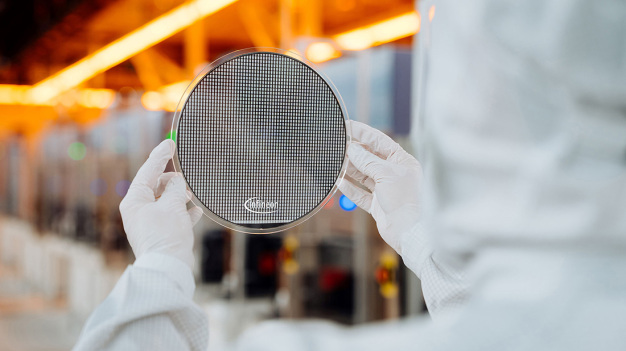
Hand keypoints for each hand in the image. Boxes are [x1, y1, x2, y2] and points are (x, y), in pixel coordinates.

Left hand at [119, 139, 202, 268]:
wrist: (169, 267)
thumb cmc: (166, 235)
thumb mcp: (172, 205)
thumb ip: (175, 188)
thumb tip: (177, 181)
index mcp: (135, 201)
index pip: (147, 171)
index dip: (160, 156)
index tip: (170, 143)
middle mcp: (139, 210)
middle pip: (155, 186)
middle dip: (172, 180)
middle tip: (186, 177)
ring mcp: (149, 223)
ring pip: (165, 201)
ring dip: (179, 196)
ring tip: (191, 194)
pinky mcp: (161, 233)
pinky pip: (173, 216)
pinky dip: (183, 211)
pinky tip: (196, 210)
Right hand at [339, 121, 421, 253]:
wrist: (410, 232)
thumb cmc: (406, 201)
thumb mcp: (386, 175)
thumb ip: (367, 161)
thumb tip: (352, 149)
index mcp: (402, 161)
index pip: (379, 141)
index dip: (362, 133)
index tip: (347, 126)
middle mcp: (394, 173)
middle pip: (369, 157)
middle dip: (353, 152)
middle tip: (337, 145)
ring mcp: (385, 189)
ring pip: (363, 175)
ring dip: (349, 169)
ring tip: (335, 163)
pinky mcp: (378, 204)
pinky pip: (360, 193)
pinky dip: (350, 188)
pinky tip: (339, 182)